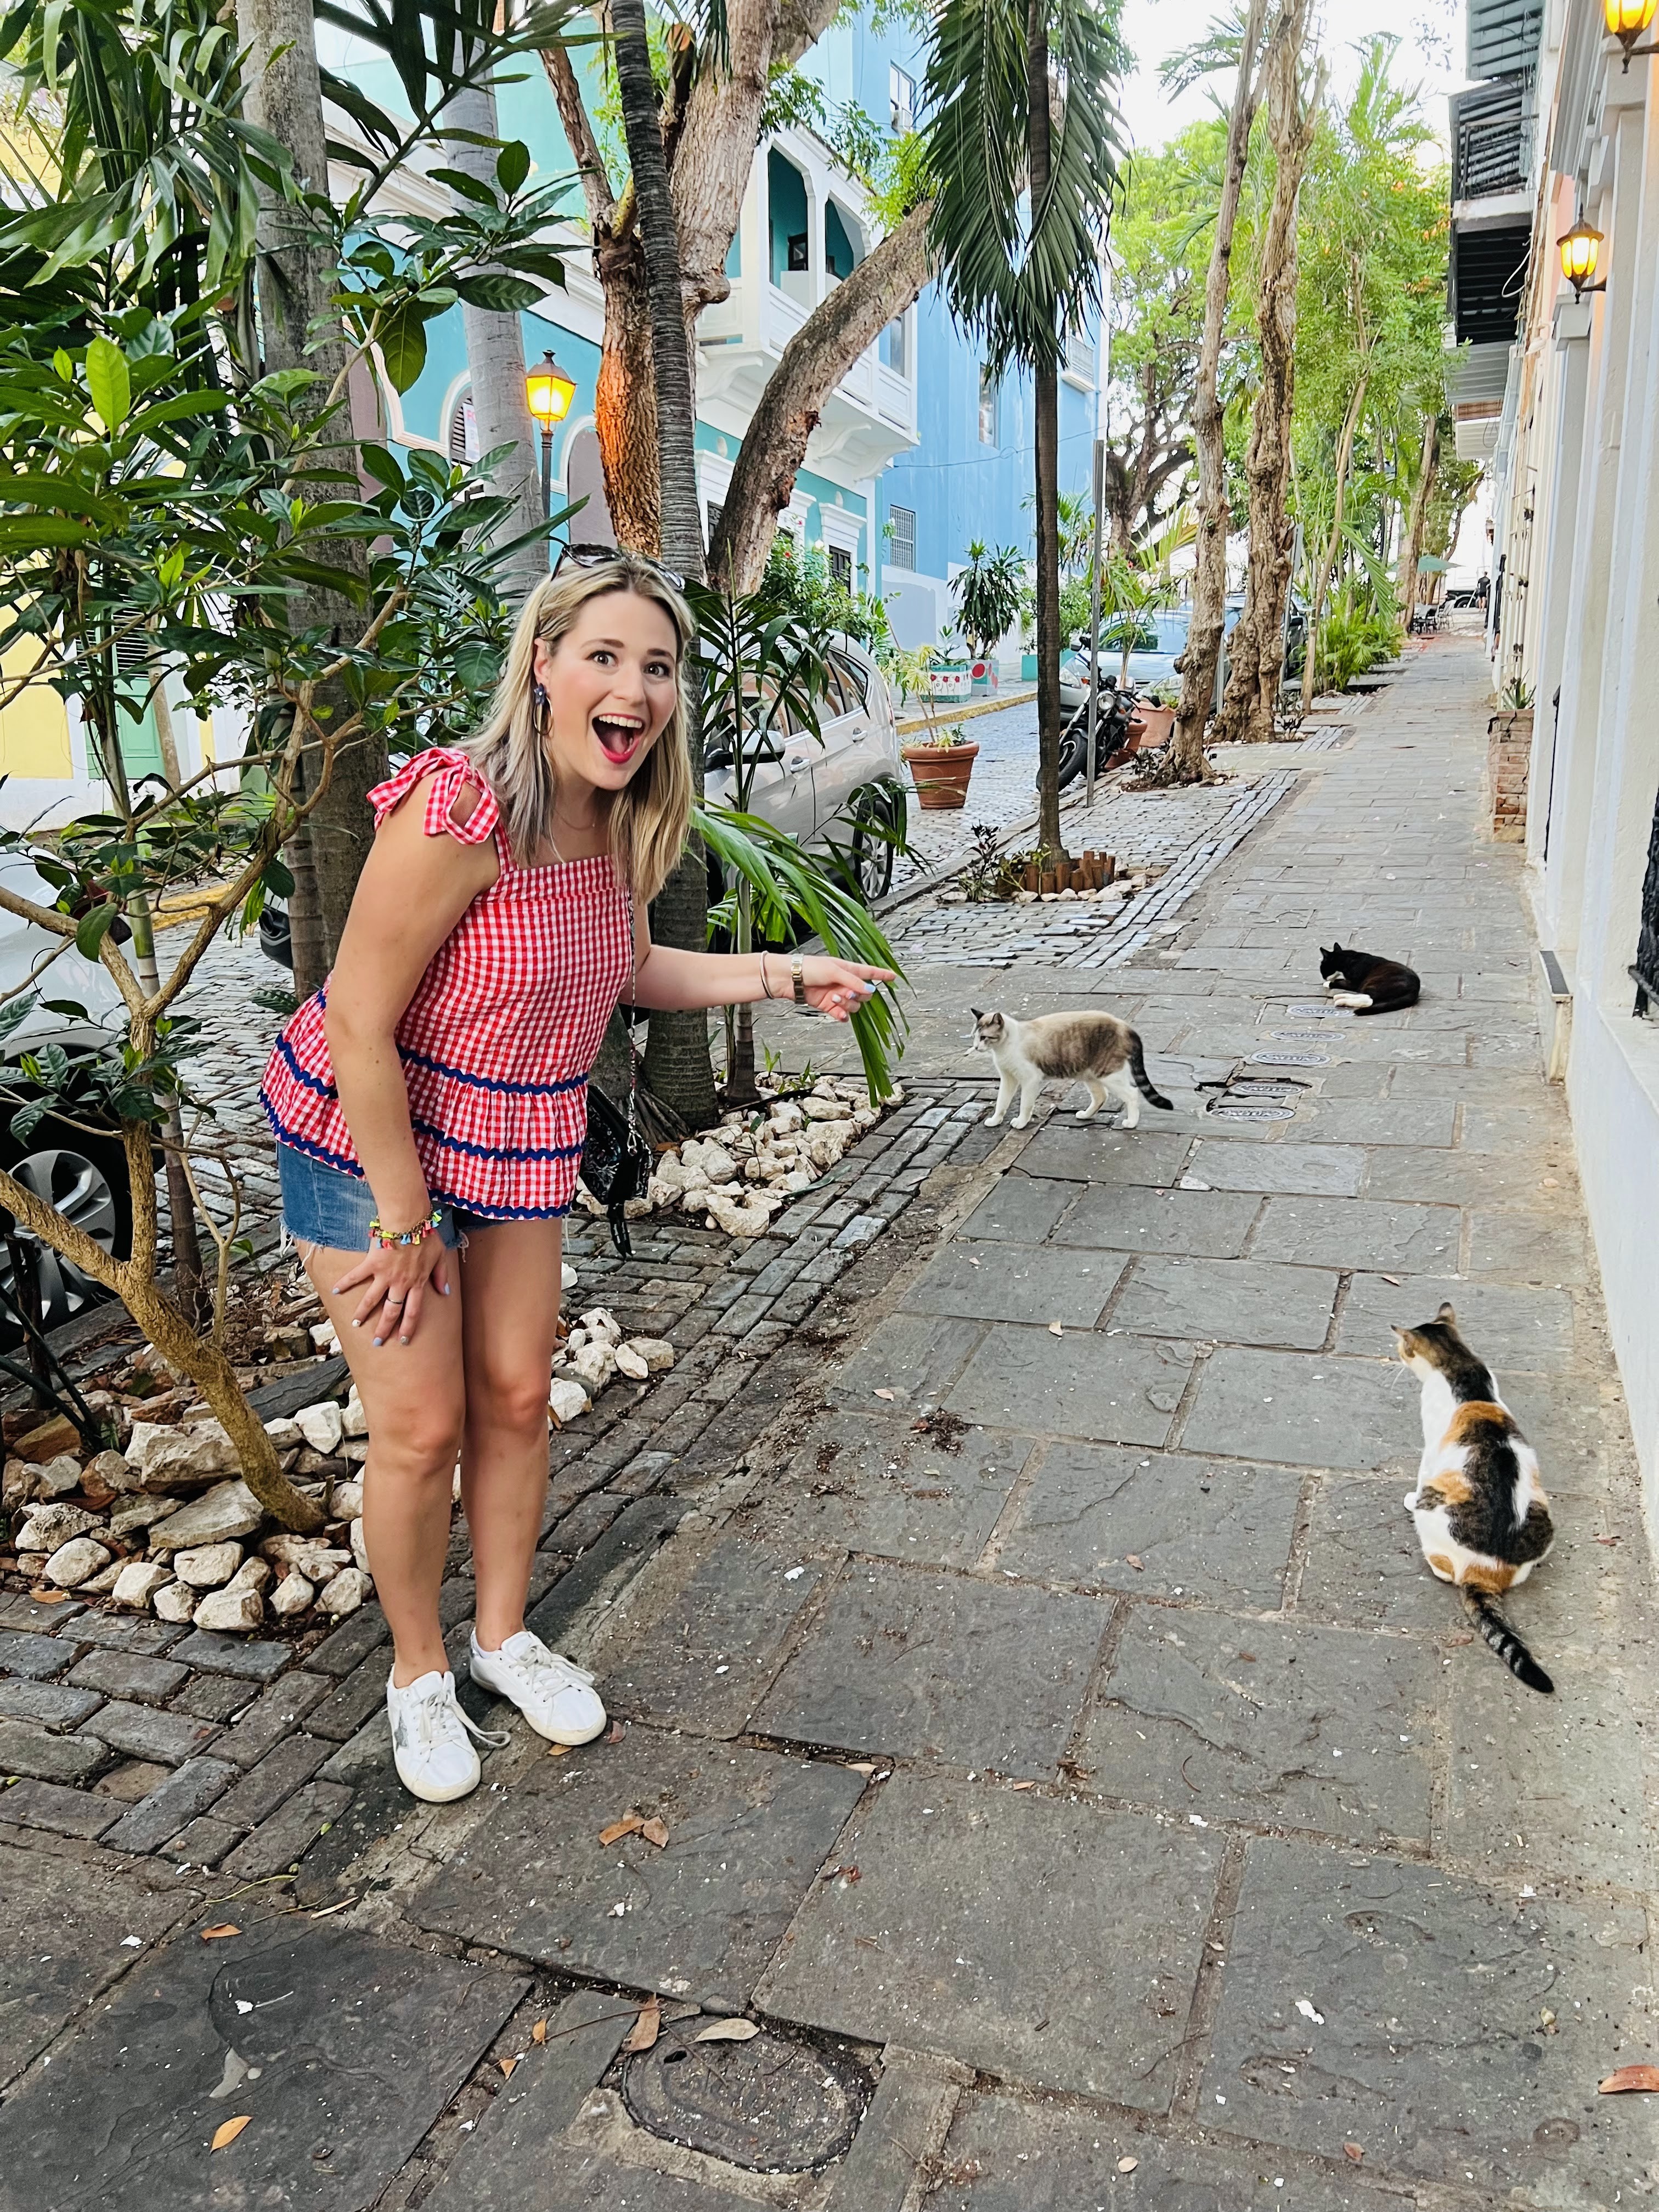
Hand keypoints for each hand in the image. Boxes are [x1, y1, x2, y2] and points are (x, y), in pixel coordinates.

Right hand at [332, 1230, 450, 1346]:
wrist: (410, 1221)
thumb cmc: (427, 1236)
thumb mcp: (440, 1256)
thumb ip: (441, 1276)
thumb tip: (445, 1292)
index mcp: (417, 1283)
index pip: (413, 1311)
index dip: (408, 1327)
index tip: (403, 1340)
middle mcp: (400, 1283)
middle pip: (391, 1311)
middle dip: (384, 1329)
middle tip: (377, 1342)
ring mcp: (384, 1275)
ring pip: (372, 1299)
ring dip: (363, 1313)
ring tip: (355, 1324)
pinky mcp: (371, 1264)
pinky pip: (356, 1276)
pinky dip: (345, 1283)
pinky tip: (335, 1291)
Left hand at [799, 957, 894, 1022]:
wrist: (790, 979)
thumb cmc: (811, 968)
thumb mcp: (835, 971)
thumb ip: (853, 981)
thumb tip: (870, 990)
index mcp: (849, 969)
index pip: (870, 972)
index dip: (882, 975)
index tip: (894, 977)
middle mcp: (846, 983)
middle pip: (865, 994)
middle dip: (859, 995)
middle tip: (847, 992)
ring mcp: (838, 995)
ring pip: (854, 1005)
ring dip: (847, 1004)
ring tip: (835, 998)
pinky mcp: (829, 1006)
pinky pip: (843, 1014)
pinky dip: (842, 1015)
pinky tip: (838, 1012)